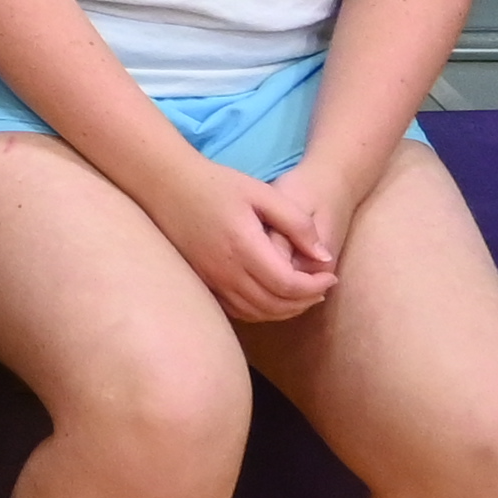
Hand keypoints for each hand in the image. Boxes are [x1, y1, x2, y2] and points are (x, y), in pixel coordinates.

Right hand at [161, 158, 340, 325]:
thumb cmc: (217, 184)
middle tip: (321, 289)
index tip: (330, 277)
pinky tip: (271, 298)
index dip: (315, 287)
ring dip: (284, 310)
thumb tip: (323, 258)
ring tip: (302, 296)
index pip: (288, 284)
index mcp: (244, 246)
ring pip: (256, 312)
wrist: (166, 185)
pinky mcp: (203, 281)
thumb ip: (297, 224)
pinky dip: (260, 311)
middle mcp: (226, 269)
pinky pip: (236, 310)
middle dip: (304, 302)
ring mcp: (211, 279)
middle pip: (274, 305)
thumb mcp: (263, 193)